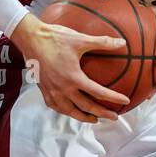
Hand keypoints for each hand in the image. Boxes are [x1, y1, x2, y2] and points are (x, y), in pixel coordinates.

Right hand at [11, 14, 129, 122]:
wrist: (30, 39)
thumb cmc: (55, 38)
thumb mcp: (81, 39)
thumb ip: (103, 42)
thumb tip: (122, 43)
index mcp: (73, 78)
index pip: (98, 92)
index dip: (113, 98)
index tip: (125, 101)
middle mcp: (63, 88)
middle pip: (86, 107)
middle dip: (102, 113)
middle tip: (114, 116)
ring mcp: (52, 91)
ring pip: (70, 111)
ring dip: (83, 117)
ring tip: (94, 119)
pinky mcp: (43, 90)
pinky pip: (56, 107)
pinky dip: (66, 111)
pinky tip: (71, 110)